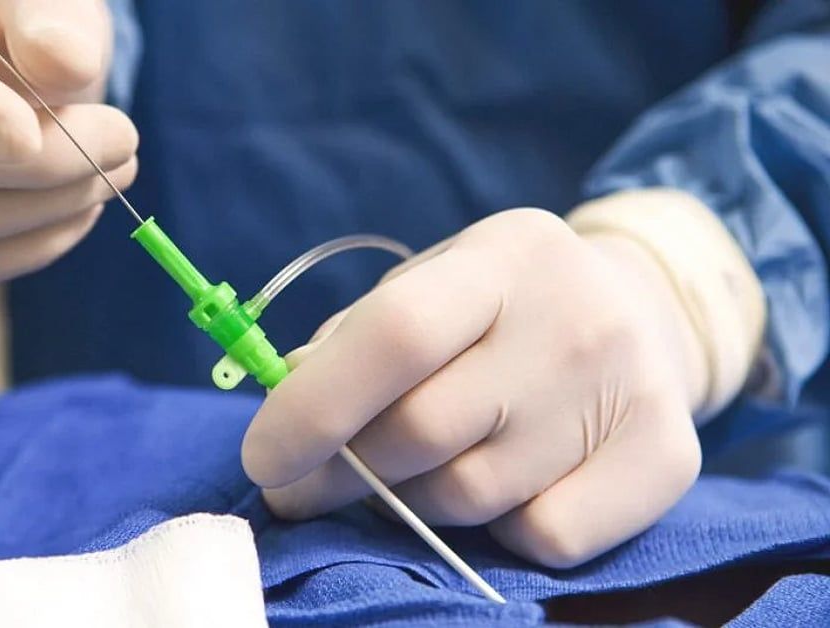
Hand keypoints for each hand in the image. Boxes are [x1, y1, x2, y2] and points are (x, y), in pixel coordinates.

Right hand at [0, 0, 137, 288]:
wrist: (6, 44)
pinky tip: (80, 207)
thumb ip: (50, 15)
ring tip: (114, 171)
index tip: (33, 135)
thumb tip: (64, 69)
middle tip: (124, 141)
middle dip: (37, 166)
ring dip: (44, 213)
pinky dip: (32, 248)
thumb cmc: (23, 11)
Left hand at [242, 209, 705, 567]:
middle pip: (423, 429)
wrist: (644, 316)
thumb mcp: (432, 290)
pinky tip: (502, 489)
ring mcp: (631, 387)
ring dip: (414, 501)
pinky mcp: (668, 458)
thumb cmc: (502, 311)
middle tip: (302, 490)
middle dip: (340, 474)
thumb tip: (285, 405)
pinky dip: (499, 531)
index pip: (396, 333)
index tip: (262, 458)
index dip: (314, 406)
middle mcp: (577, 317)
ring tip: (408, 477)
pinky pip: (542, 535)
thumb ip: (356, 341)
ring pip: (471, 495)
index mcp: (506, 255)